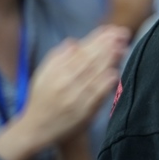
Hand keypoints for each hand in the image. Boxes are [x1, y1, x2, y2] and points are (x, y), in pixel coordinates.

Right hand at [18, 25, 128, 147]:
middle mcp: (64, 83)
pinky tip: (115, 73)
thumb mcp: (43, 76)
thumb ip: (58, 58)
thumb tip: (74, 42)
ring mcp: (75, 98)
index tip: (111, 29)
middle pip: (90, 61)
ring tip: (122, 47)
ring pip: (95, 75)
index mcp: (56, 72)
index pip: (81, 52)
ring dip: (110, 60)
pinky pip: (96, 96)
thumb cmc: (42, 99)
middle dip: (107, 45)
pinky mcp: (83, 112)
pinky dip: (105, 84)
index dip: (97, 39)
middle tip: (122, 34)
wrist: (36, 129)